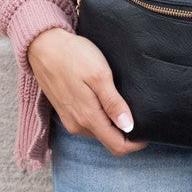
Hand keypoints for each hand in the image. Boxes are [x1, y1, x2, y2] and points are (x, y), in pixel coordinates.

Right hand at [27, 27, 148, 156]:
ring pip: (99, 132)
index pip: (117, 146)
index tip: (148, 130)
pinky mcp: (65, 112)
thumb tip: (129, 126)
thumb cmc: (73, 56)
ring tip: (123, 103)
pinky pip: (88, 123)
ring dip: (113, 125)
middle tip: (140, 114)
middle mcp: (77, 125)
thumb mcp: (99, 76)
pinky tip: (106, 100)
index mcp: (88, 118)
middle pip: (109, 141)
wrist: (43, 45)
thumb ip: (113, 103)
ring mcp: (70, 120)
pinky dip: (101, 118)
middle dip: (126, 133)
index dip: (136, 143)